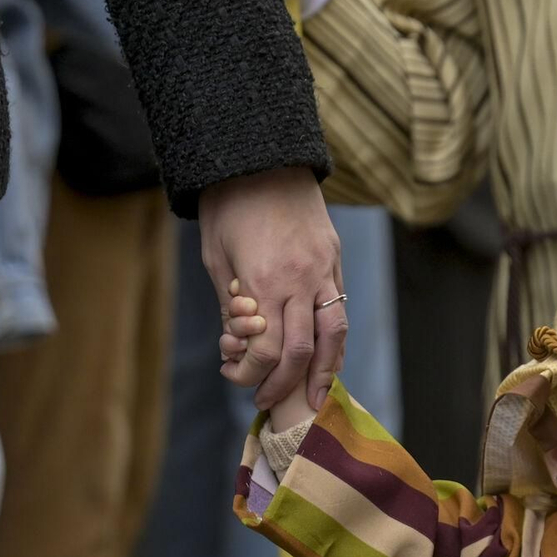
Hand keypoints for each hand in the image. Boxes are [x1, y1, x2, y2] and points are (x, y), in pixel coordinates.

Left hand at [198, 167, 344, 410]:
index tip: (235, 376)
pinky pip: (340, 308)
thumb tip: (242, 342)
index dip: (251, 372)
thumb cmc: (229, 205)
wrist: (261, 157)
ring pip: (334, 333)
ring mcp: (323, 269)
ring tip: (316, 396)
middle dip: (286, 382)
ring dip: (325, 370)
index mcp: (266, 280)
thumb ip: (233, 303)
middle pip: (303, 349)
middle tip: (269, 399)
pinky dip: (334, 339)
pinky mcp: (333, 259)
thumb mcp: (216, 257)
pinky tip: (326, 356)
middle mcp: (301, 279)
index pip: (268, 348)